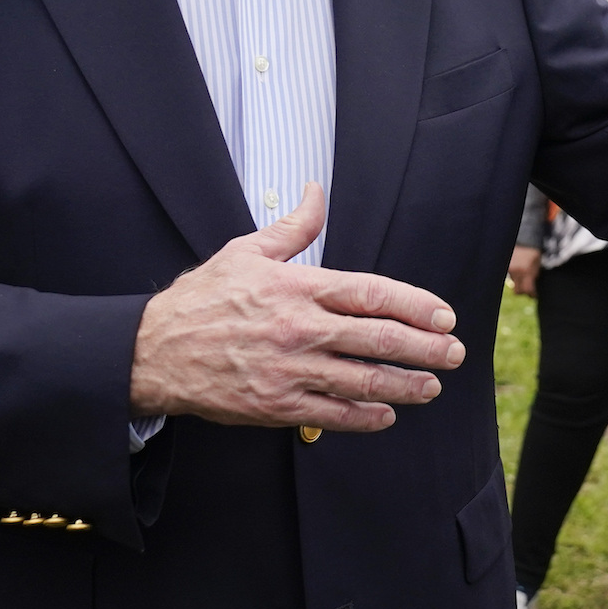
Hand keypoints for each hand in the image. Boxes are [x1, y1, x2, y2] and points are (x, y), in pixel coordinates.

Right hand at [128, 184, 464, 431]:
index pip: (374, 294)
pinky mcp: (275, 407)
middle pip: (379, 340)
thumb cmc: (202, 299)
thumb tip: (315, 191)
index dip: (416, 306)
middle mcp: (301, 330)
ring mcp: (290, 371)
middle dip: (425, 349)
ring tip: (432, 387)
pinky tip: (386, 414)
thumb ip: (292, 226)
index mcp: (299, 289)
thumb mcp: (246, 251)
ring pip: (363, 381)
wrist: (152, 351)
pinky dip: (364, 417)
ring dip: (405, 386)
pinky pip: (331, 415)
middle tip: (455, 354)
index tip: (444, 316)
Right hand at [507, 245, 541, 296]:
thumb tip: (532, 289)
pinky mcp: (504, 266)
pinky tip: (518, 268)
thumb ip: (534, 276)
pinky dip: (514, 274)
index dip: (532, 294)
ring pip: (513, 283)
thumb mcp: (537, 263)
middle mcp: (516, 271)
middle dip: (523, 291)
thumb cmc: (533, 250)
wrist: (523, 237)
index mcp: (527, 270)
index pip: (527, 290)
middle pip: (517, 290)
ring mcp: (508, 268)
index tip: (534, 294)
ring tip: (523, 273)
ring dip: (518, 281)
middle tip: (528, 287)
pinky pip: (509, 275)